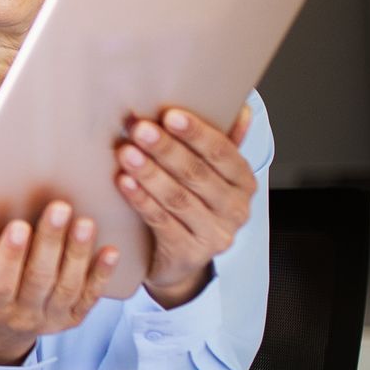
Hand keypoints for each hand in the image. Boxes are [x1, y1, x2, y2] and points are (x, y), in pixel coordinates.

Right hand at [0, 202, 119, 364]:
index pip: (0, 282)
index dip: (9, 256)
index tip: (17, 226)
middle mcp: (21, 316)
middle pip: (38, 278)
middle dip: (50, 241)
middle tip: (60, 208)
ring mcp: (50, 319)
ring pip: (67, 285)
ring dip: (77, 253)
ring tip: (85, 222)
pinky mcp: (72, 318)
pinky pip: (89, 297)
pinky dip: (101, 275)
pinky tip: (111, 252)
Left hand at [115, 104, 256, 306]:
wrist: (180, 261)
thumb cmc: (194, 207)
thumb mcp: (212, 174)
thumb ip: (224, 143)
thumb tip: (244, 108)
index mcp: (243, 183)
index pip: (223, 153)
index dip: (197, 133)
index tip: (170, 115)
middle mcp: (235, 210)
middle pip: (197, 174)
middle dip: (166, 149)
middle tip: (140, 128)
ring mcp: (214, 235)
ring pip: (178, 198)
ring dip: (150, 173)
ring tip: (126, 152)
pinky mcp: (189, 254)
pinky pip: (162, 223)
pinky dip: (142, 201)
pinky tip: (125, 183)